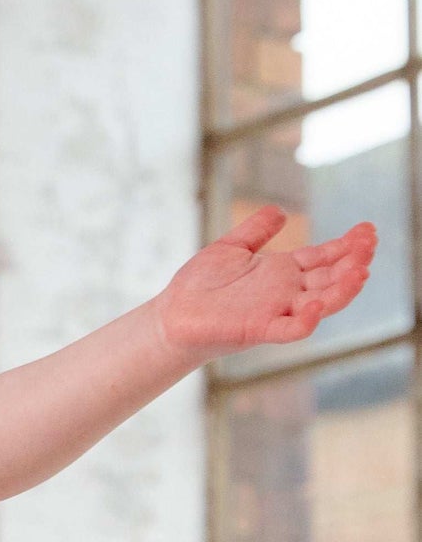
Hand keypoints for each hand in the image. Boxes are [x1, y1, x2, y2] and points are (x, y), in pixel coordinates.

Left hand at [156, 206, 376, 360]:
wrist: (170, 315)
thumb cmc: (198, 286)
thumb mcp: (230, 248)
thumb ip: (256, 231)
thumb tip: (280, 211)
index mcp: (281, 273)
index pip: (323, 258)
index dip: (346, 246)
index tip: (368, 230)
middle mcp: (284, 294)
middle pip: (328, 279)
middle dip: (352, 263)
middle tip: (370, 245)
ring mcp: (273, 312)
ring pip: (318, 304)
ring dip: (341, 290)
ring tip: (361, 271)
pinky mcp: (256, 329)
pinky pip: (287, 330)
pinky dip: (304, 322)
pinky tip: (316, 306)